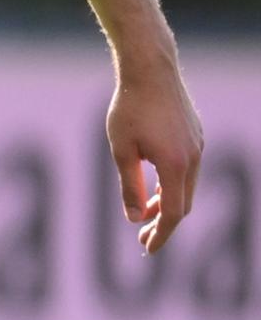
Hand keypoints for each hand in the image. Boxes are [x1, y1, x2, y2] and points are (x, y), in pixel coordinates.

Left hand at [105, 49, 204, 254]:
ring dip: (166, 203)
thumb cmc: (129, 108)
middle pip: (182, 204)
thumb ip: (129, 186)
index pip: (172, 213)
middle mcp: (194, 158)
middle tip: (143, 239)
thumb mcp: (121, 150)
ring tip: (143, 215)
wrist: (150, 70)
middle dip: (163, 224)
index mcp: (176, 165)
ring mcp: (198, 146)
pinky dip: (172, 185)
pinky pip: (187, 170)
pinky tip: (154, 187)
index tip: (148, 249)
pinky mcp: (195, 136)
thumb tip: (134, 219)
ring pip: (186, 187)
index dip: (160, 234)